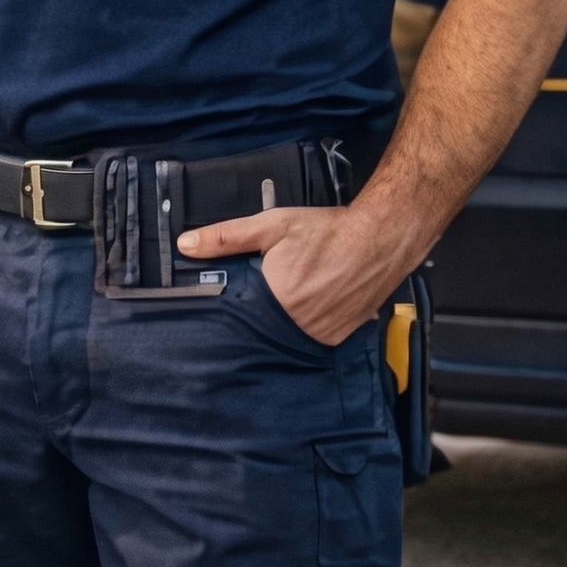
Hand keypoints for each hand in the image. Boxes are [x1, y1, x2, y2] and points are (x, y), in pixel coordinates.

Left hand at [178, 204, 407, 344]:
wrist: (380, 237)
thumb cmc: (326, 231)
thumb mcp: (273, 225)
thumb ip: (227, 237)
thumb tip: (185, 245)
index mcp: (276, 301)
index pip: (238, 320)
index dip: (231, 314)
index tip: (225, 310)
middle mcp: (297, 325)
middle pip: (263, 331)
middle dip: (255, 321)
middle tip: (257, 305)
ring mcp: (321, 335)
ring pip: (287, 340)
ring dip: (281, 328)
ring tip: (285, 308)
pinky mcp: (339, 338)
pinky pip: (312, 341)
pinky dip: (306, 330)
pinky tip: (308, 312)